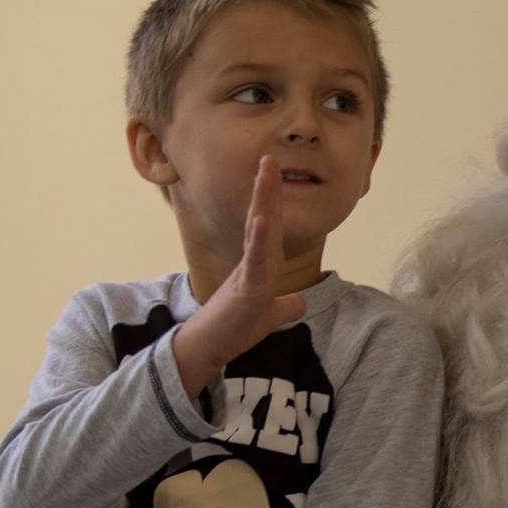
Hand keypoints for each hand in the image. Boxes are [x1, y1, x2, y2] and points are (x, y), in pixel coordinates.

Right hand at [173, 156, 307, 393]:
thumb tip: (300, 303)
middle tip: (270, 157)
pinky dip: (259, 241)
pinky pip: (256, 263)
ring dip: (263, 202)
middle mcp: (253, 263)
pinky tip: (262, 220)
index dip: (275, 201)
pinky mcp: (245, 292)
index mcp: (261, 264)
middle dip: (267, 189)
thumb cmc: (234, 328)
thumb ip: (284, 306)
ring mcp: (248, 274)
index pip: (271, 226)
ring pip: (259, 233)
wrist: (208, 350)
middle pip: (263, 219)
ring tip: (266, 173)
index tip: (276, 172)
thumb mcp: (268, 316)